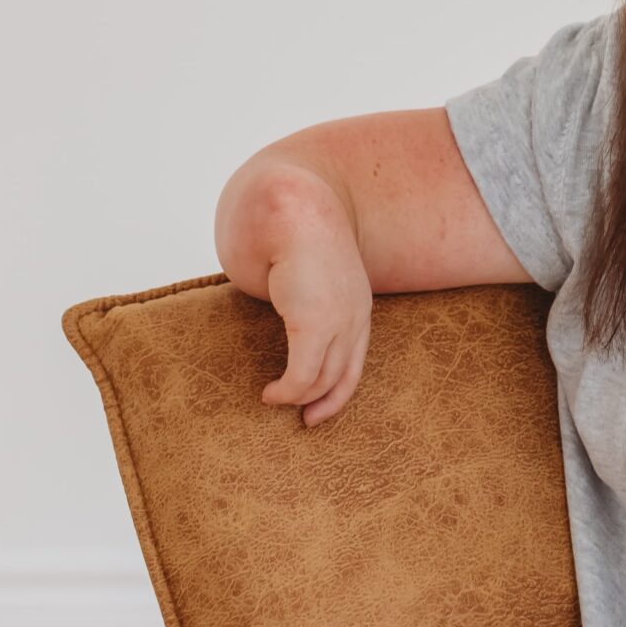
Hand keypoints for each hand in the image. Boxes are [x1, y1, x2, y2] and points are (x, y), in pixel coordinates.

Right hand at [259, 219, 373, 425]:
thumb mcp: (304, 272)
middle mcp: (355, 313)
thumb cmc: (289, 232)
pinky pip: (304, 375)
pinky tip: (270, 394)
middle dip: (324, 403)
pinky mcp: (316, 322)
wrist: (289, 206)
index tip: (317, 412)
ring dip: (297, 397)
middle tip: (303, 420)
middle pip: (343, 375)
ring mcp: (340, 319)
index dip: (338, 391)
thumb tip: (283, 310)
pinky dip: (288, 392)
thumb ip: (303, 296)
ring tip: (273, 398)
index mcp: (355, 302)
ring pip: (323, 380)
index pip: (355, 360)